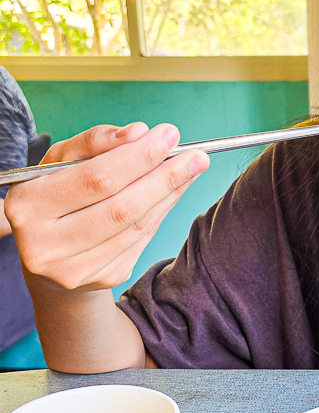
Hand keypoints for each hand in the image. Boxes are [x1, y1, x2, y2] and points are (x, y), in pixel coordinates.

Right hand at [5, 122, 208, 292]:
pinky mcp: (101, 279)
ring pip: (136, 227)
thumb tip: (138, 133)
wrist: (48, 252)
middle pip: (121, 208)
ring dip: (170, 194)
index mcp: (27, 206)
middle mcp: (45, 244)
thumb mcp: (61, 161)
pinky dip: (162, 212)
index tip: (169, 136)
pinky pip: (141, 241)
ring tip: (191, 169)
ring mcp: (74, 269)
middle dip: (164, 177)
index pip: (95, 179)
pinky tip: (174, 192)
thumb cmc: (56, 195)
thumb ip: (96, 143)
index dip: (137, 157)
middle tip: (195, 156)